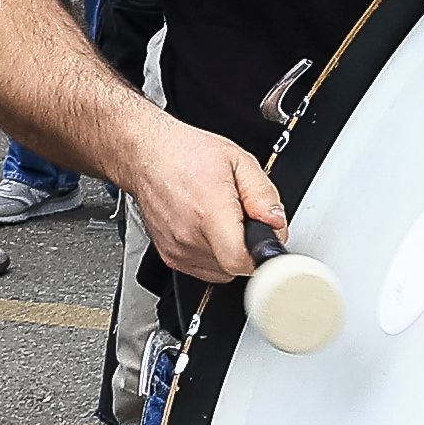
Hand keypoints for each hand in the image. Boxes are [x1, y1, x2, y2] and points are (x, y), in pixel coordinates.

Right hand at [125, 115, 293, 285]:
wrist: (146, 155)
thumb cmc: (186, 154)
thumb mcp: (238, 161)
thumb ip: (263, 193)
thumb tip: (277, 223)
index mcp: (209, 211)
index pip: (240, 260)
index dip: (261, 255)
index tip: (266, 245)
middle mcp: (189, 236)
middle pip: (237, 265)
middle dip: (250, 245)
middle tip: (244, 217)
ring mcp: (177, 250)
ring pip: (223, 270)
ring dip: (232, 250)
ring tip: (223, 219)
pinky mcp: (171, 257)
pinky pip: (207, 269)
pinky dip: (215, 254)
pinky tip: (209, 228)